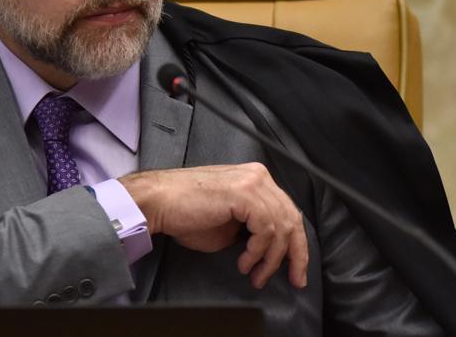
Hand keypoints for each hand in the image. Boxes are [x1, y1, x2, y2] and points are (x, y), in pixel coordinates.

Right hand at [119, 163, 307, 289]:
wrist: (159, 202)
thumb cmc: (184, 212)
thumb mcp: (229, 224)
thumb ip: (253, 229)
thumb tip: (269, 249)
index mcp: (255, 180)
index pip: (288, 212)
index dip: (296, 244)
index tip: (295, 269)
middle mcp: (258, 176)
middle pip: (292, 218)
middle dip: (295, 254)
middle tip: (293, 278)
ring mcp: (252, 182)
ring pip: (282, 227)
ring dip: (269, 258)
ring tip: (254, 273)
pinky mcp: (244, 192)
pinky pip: (266, 228)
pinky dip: (258, 251)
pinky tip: (245, 260)